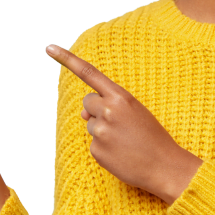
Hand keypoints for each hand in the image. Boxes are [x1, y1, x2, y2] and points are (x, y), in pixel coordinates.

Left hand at [46, 43, 188, 198]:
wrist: (164, 166)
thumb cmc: (152, 136)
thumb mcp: (135, 111)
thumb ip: (108, 104)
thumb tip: (82, 114)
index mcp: (120, 97)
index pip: (89, 73)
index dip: (67, 59)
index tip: (50, 48)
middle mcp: (107, 111)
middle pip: (87, 102)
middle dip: (96, 110)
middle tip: (119, 123)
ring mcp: (100, 132)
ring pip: (90, 124)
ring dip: (102, 130)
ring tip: (124, 140)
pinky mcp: (96, 151)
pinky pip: (93, 143)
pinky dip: (104, 148)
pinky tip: (120, 153)